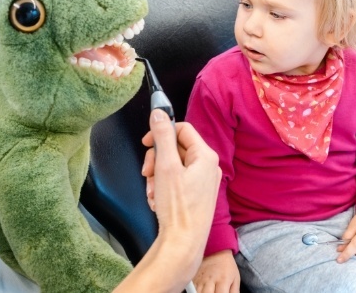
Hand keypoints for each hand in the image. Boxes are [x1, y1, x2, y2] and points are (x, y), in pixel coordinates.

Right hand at [141, 110, 220, 270]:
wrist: (182, 243)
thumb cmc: (177, 208)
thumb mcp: (166, 166)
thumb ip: (162, 136)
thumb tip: (159, 113)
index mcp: (206, 156)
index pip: (182, 129)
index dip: (161, 133)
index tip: (147, 142)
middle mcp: (208, 167)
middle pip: (176, 148)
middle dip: (157, 160)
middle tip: (148, 173)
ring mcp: (203, 182)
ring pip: (173, 166)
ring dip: (157, 176)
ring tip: (152, 192)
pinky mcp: (196, 195)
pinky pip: (176, 181)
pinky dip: (162, 188)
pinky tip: (157, 200)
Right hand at [193, 250, 239, 292]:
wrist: (216, 250)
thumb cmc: (227, 266)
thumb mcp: (235, 279)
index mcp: (222, 281)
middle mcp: (210, 280)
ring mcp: (200, 280)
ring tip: (209, 292)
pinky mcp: (193, 278)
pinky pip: (192, 289)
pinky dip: (195, 292)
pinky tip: (201, 291)